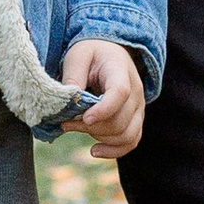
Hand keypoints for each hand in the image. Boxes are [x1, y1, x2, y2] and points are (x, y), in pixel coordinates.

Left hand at [59, 38, 145, 160]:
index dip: (103, 109)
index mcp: (121, 71)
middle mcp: (136, 91)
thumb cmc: (91, 53)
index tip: (84, 118)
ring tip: (75, 128)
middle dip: (91, 127)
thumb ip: (73, 76)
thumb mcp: (77, 56)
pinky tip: (95, 151)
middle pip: (120, 120)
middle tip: (65, 121)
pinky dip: (114, 151)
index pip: (120, 93)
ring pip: (127, 135)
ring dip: (99, 138)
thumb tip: (69, 102)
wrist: (110, 52)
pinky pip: (131, 141)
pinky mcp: (135, 120)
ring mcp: (138, 108)